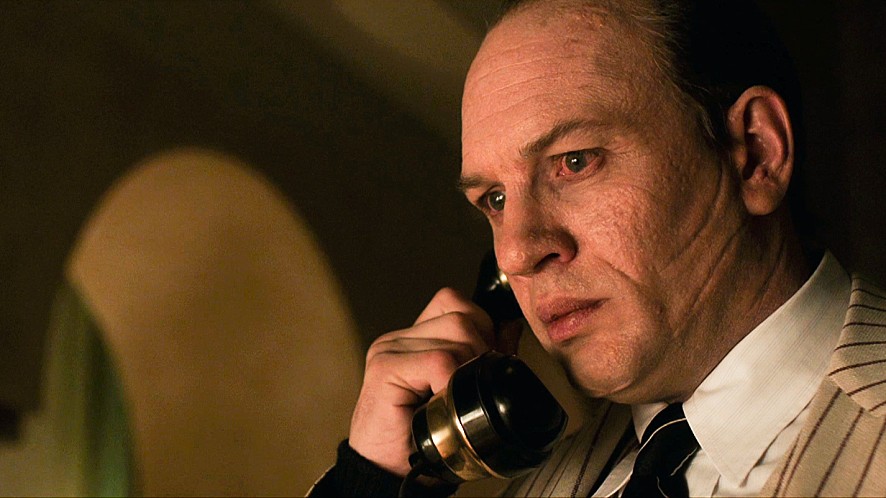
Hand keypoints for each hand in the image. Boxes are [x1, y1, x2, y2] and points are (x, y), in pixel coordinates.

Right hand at [347, 287, 495, 476]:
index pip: (453, 302)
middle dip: (480, 349)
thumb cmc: (422, 440)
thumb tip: (510, 327)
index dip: (479, 326)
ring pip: (456, 333)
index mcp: (413, 339)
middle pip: (461, 316)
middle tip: (472, 387)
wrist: (388, 475)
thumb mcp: (461, 393)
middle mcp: (398, 339)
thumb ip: (482, 357)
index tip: (481, 363)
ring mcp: (389, 350)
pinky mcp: (385, 368)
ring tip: (454, 398)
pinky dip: (451, 382)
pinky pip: (439, 360)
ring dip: (467, 368)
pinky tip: (442, 403)